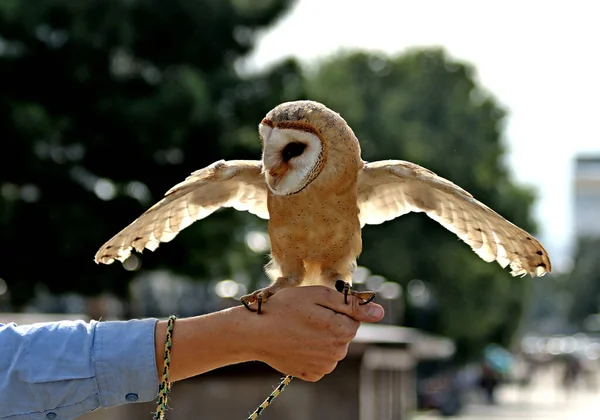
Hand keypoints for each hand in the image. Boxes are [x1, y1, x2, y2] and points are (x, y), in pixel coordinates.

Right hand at [247, 285, 384, 381]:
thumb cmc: (284, 308)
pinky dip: (313, 352)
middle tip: (306, 317)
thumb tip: (380, 312)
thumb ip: (351, 304)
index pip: (353, 319)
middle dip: (330, 324)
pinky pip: (321, 360)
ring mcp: (324, 366)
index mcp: (341, 331)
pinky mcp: (312, 374)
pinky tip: (297, 343)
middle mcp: (337, 353)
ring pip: (333, 347)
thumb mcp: (318, 295)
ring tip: (299, 330)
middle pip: (344, 333)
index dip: (336, 310)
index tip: (317, 308)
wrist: (255, 333)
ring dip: (322, 338)